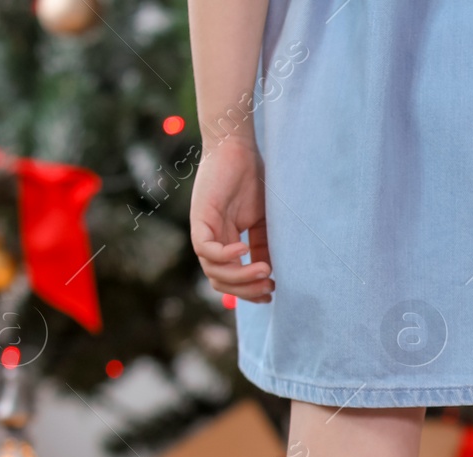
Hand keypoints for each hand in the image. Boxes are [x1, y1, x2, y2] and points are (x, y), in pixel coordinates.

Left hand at [190, 137, 272, 302]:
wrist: (239, 148)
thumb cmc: (254, 180)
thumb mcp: (264, 221)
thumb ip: (264, 246)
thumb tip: (271, 274)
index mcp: (226, 242)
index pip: (230, 279)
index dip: (249, 291)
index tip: (272, 291)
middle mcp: (212, 240)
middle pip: (220, 281)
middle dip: (246, 290)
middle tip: (270, 286)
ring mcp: (204, 230)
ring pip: (213, 271)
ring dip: (240, 276)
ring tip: (265, 270)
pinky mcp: (200, 217)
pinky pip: (206, 249)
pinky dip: (225, 256)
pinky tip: (244, 250)